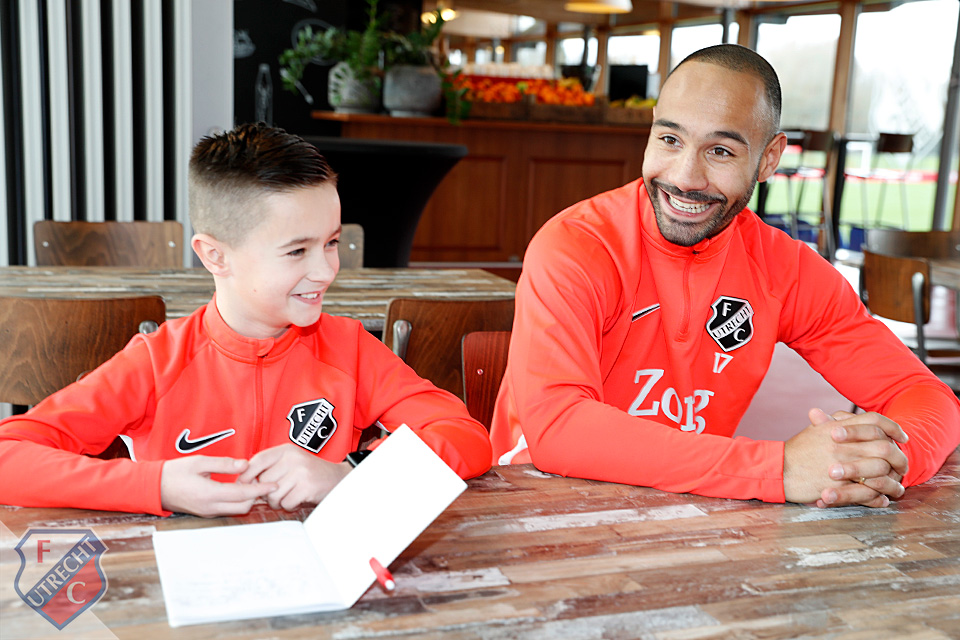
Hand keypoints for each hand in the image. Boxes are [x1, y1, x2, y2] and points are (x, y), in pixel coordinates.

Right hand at [160, 456, 277, 517]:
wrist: (153, 487)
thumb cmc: (175, 472)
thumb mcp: (199, 462)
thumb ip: (224, 464)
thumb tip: (245, 465)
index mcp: (209, 494)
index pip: (243, 494)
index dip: (261, 489)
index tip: (274, 484)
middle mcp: (210, 507)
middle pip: (243, 506)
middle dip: (256, 495)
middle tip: (260, 478)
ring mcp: (208, 512)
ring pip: (236, 510)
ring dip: (246, 498)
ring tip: (249, 481)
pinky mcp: (205, 512)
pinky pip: (227, 509)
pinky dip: (237, 500)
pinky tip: (237, 487)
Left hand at [236, 444, 350, 510]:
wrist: (339, 478)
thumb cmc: (311, 473)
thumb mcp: (291, 462)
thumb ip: (271, 467)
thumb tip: (244, 480)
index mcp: (286, 450)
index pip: (258, 460)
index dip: (247, 474)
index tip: (243, 484)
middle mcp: (293, 458)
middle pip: (264, 481)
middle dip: (267, 493)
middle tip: (277, 494)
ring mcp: (301, 472)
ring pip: (274, 494)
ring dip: (278, 501)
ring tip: (288, 497)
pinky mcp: (307, 486)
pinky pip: (286, 502)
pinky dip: (290, 506)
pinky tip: (298, 500)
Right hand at [783, 408, 907, 507]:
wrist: (777, 470)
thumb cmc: (795, 451)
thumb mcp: (814, 431)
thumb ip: (831, 423)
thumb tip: (845, 418)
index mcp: (838, 428)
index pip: (875, 421)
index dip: (892, 428)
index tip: (901, 437)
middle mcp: (843, 444)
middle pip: (884, 447)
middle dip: (899, 457)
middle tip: (902, 464)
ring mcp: (842, 466)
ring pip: (881, 472)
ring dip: (892, 481)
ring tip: (896, 487)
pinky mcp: (838, 486)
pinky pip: (867, 493)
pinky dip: (877, 498)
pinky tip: (882, 500)